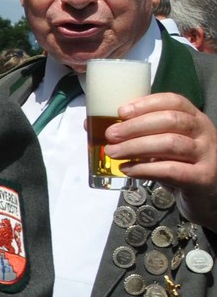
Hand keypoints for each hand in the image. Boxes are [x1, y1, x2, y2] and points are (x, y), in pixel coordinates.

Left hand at [104, 93, 216, 225]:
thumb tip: (92, 124)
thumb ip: (137, 133)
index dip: (146, 104)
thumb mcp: (162, 143)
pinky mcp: (204, 177)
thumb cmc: (179, 163)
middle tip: (110, 135)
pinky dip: (145, 169)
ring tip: (113, 152)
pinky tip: (128, 169)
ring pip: (170, 143)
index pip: (174, 101)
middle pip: (171, 120)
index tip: (121, 111)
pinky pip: (172, 170)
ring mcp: (207, 154)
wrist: (206, 195)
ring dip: (136, 146)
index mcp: (194, 117)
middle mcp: (204, 132)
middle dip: (135, 126)